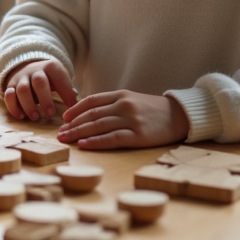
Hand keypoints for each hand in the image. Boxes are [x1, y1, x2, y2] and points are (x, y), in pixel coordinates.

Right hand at [3, 59, 77, 120]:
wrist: (27, 66)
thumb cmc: (49, 78)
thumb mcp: (59, 78)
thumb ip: (67, 89)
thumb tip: (76, 105)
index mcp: (50, 67)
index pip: (59, 77)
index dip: (66, 91)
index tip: (72, 106)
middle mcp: (34, 71)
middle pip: (39, 82)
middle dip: (45, 99)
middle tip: (50, 114)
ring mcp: (21, 78)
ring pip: (22, 89)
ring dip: (29, 105)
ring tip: (35, 117)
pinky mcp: (10, 86)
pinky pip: (8, 95)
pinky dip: (13, 107)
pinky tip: (21, 116)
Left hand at [56, 90, 189, 148]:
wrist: (180, 116)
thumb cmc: (153, 110)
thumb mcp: (132, 99)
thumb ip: (112, 104)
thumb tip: (88, 113)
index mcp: (121, 95)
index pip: (91, 101)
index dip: (75, 109)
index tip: (64, 118)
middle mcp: (124, 105)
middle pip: (91, 114)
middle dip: (72, 124)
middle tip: (59, 133)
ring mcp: (131, 120)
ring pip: (98, 126)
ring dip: (79, 133)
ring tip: (66, 139)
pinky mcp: (139, 135)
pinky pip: (113, 139)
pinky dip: (96, 142)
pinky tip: (84, 144)